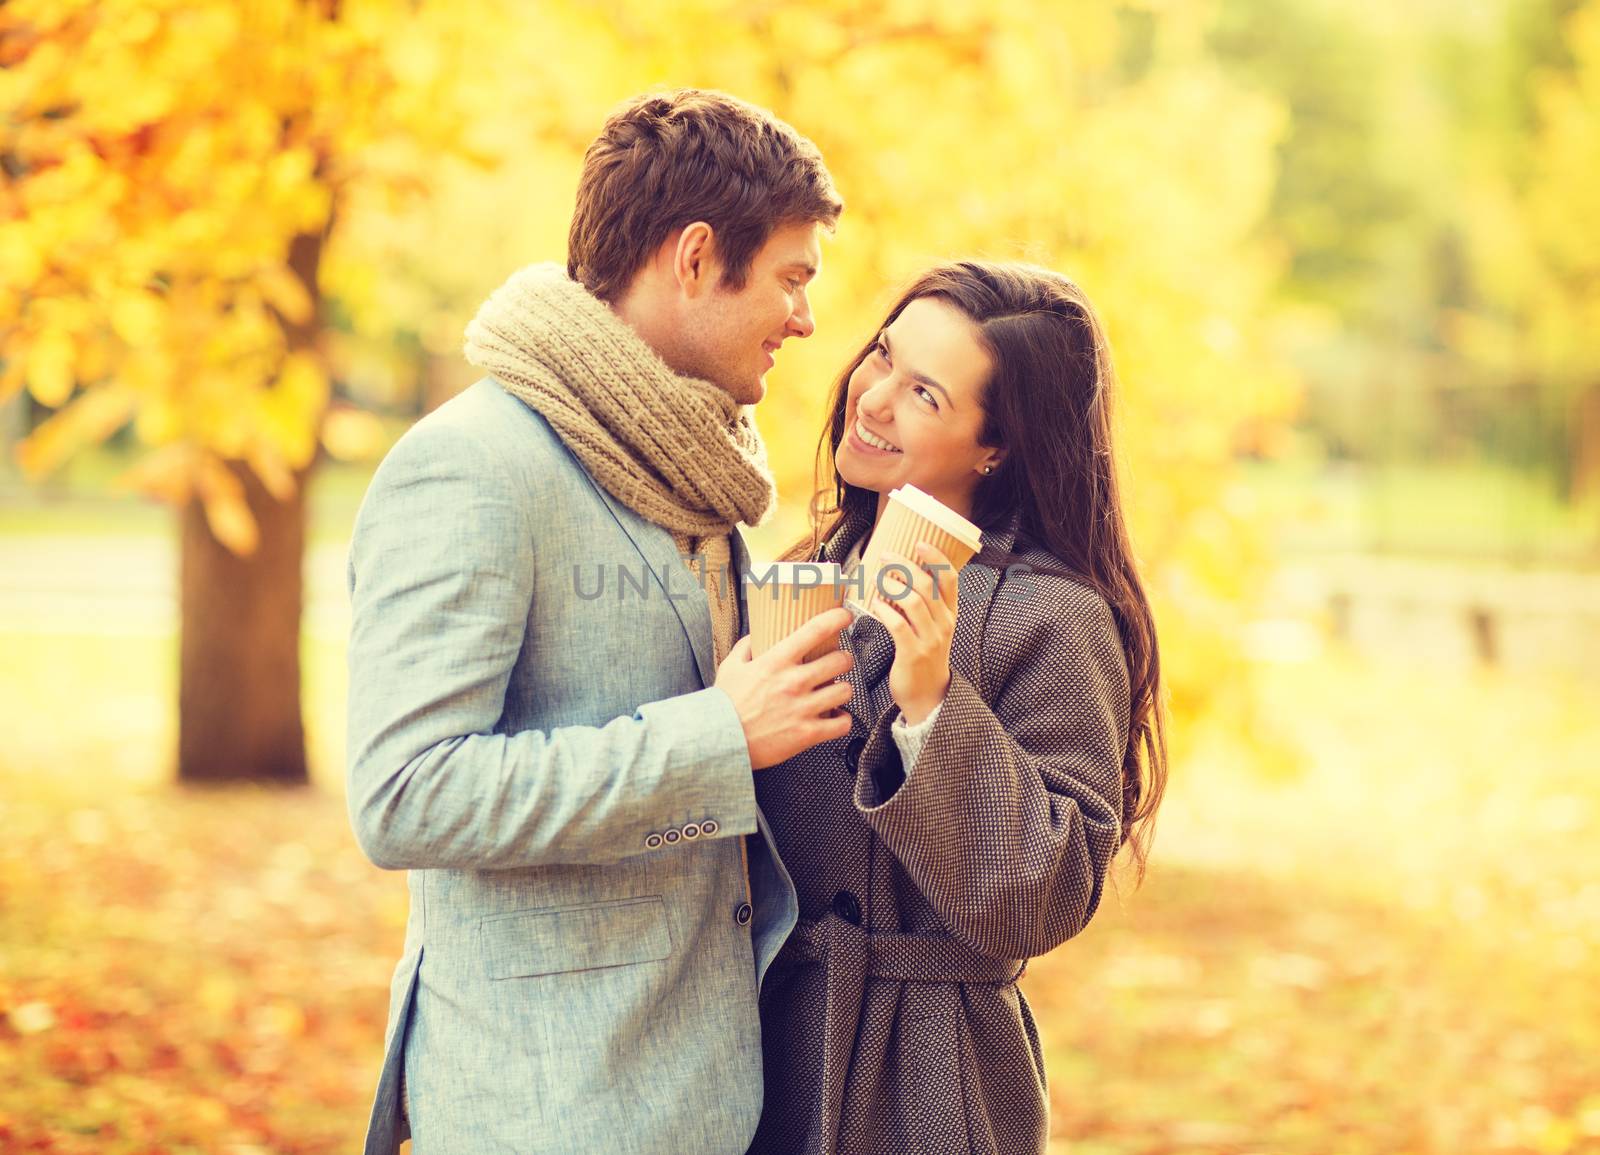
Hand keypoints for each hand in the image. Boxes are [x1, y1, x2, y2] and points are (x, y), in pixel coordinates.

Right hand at [715, 606, 854, 768]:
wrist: (719, 740)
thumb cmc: (724, 705)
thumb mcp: (731, 666)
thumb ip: (746, 647)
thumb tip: (757, 635)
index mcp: (776, 662)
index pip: (814, 631)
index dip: (836, 618)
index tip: (844, 616)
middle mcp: (793, 682)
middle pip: (840, 661)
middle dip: (844, 659)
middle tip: (840, 662)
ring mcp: (802, 708)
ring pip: (845, 691)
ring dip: (844, 689)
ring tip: (837, 691)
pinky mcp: (807, 733)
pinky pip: (841, 724)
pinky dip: (842, 720)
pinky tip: (835, 717)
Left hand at [868, 543, 956, 724]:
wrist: (928, 697)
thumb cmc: (924, 657)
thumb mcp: (933, 628)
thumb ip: (923, 604)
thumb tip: (898, 575)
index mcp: (950, 614)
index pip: (950, 578)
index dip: (936, 557)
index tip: (919, 543)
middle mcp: (945, 624)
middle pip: (927, 585)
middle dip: (904, 566)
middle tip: (885, 557)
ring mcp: (931, 639)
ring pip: (913, 601)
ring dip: (892, 586)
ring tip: (877, 579)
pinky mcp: (913, 653)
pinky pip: (898, 625)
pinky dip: (884, 610)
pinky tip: (875, 605)